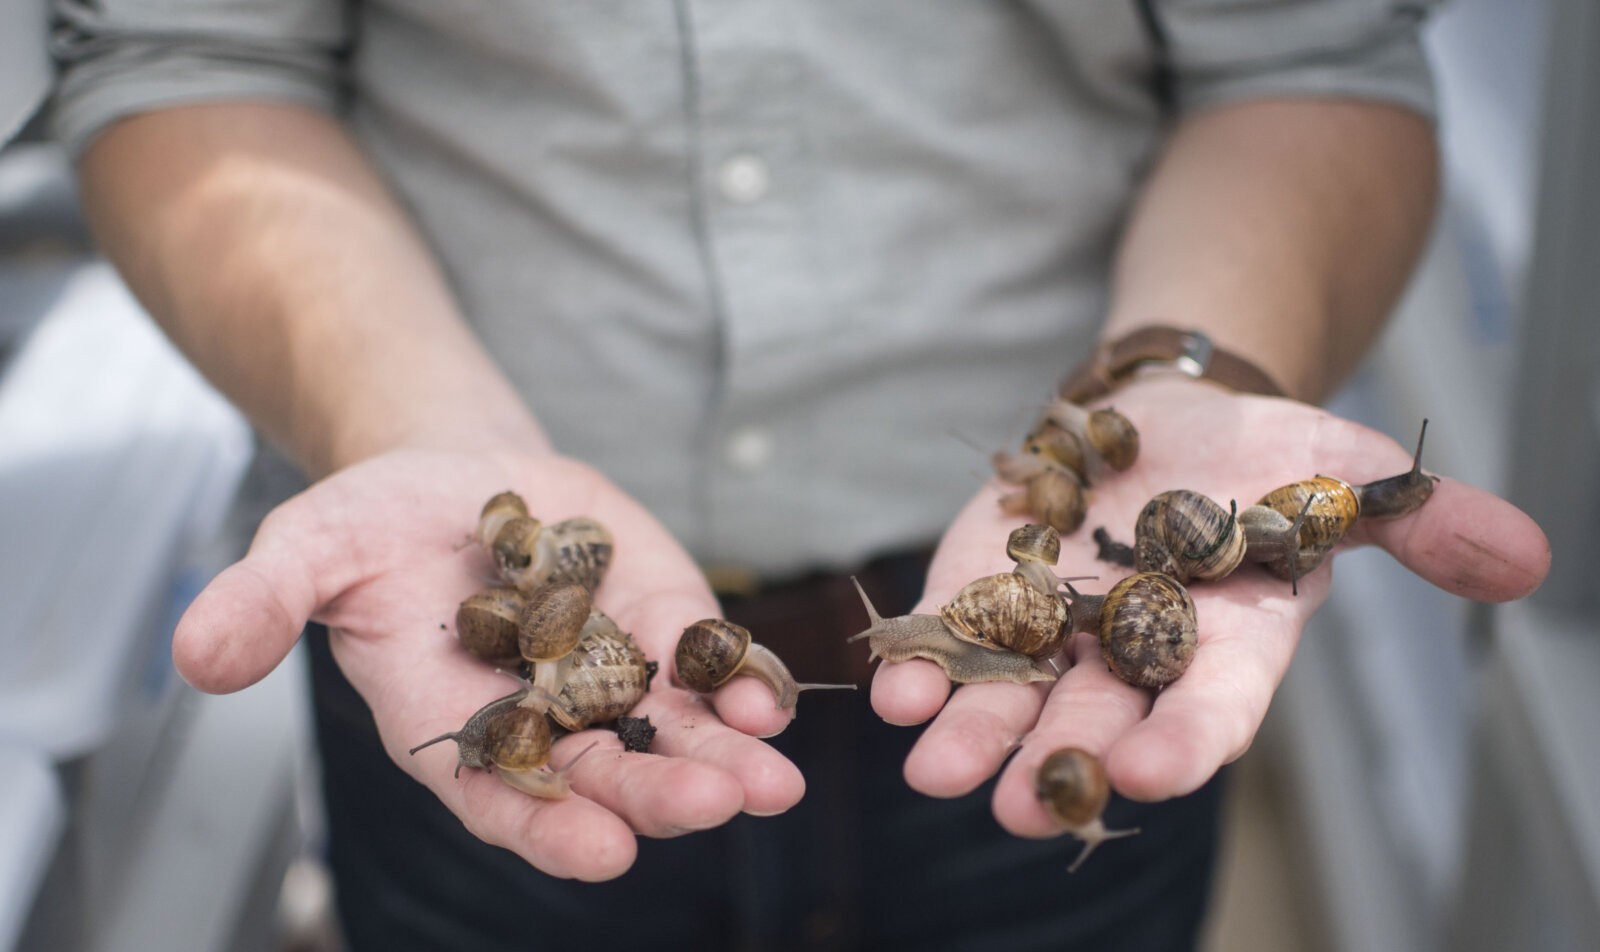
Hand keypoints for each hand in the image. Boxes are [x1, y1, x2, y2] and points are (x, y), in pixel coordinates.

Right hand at [171, 447, 803, 879]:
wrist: (453, 475)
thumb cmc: (374, 525)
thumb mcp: (308, 548)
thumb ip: (264, 603)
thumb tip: (196, 655)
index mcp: (450, 726)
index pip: (501, 797)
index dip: (548, 828)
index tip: (602, 852)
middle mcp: (538, 721)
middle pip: (603, 780)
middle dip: (657, 796)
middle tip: (713, 805)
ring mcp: (609, 678)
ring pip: (670, 736)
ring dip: (722, 761)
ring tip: (769, 781)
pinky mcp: (659, 625)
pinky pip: (705, 668)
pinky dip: (739, 687)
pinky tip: (770, 701)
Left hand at [869, 376, 1549, 836]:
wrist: (1162, 417)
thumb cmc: (1262, 457)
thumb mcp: (1344, 474)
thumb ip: (1420, 521)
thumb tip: (1528, 561)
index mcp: (1225, 646)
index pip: (1211, 707)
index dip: (1187, 739)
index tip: (1156, 769)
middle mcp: (1132, 660)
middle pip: (1096, 725)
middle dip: (1059, 766)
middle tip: (1021, 807)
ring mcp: (1050, 634)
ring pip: (1009, 702)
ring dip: (971, 738)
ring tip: (934, 768)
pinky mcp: (985, 595)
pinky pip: (950, 642)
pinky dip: (922, 668)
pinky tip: (895, 689)